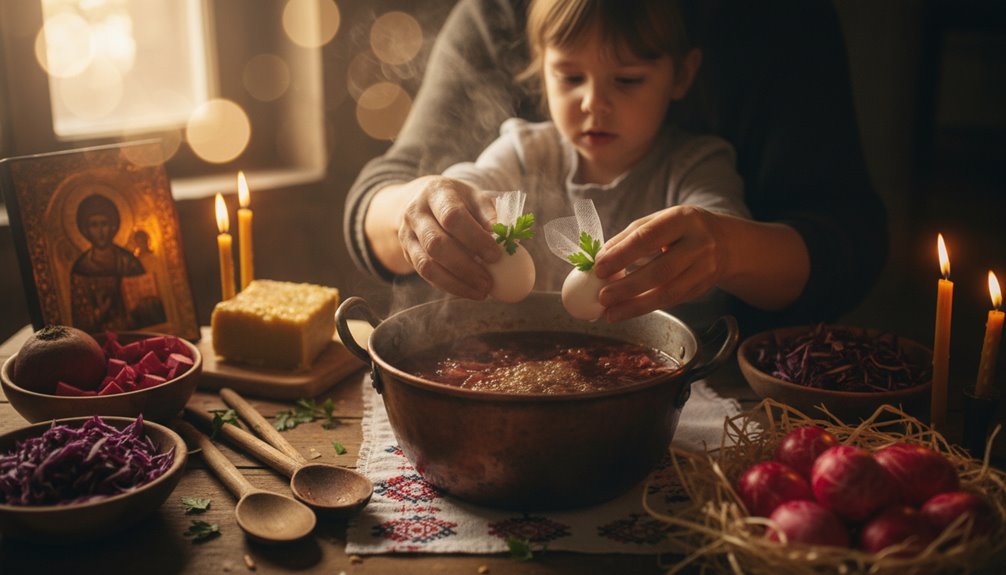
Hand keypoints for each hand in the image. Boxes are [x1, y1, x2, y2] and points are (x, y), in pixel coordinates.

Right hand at [397, 176, 500, 298]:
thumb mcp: (475, 198)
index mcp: (437, 192)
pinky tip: (468, 291)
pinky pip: (426, 275)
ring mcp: (407, 234)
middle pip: (436, 243)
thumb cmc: (459, 201)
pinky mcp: (407, 253)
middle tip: (489, 282)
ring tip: (482, 292)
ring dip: (457, 282)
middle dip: (465, 267)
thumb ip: (490, 215)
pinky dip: (449, 286)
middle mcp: (416, 212)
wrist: (421, 200)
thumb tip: (506, 237)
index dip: (475, 238)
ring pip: (427, 264)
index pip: (452, 216)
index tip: (496, 256)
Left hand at [593, 205, 727, 320]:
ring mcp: (704, 269)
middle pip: (661, 270)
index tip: (599, 269)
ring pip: (668, 293)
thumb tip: (600, 258)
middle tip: (603, 297)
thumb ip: (630, 237)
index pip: (648, 238)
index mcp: (682, 219)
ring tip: (610, 313)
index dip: (622, 255)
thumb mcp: (659, 221)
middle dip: (628, 286)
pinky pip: (672, 301)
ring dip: (636, 306)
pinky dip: (647, 308)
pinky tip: (627, 311)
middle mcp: (698, 244)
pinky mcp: (702, 288)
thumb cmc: (681, 229)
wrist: (726, 243)